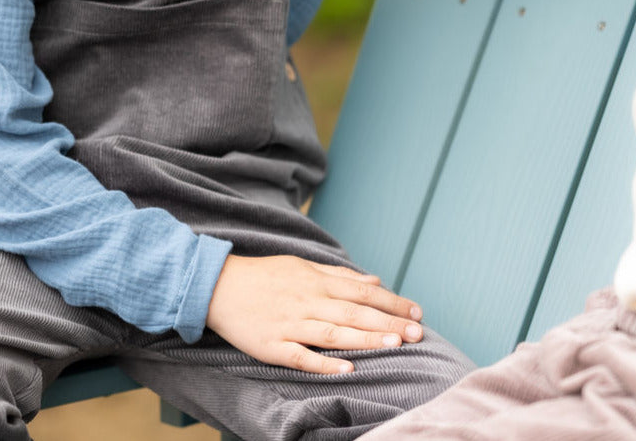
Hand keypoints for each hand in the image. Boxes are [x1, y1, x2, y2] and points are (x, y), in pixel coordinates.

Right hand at [206, 253, 423, 374]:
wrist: (218, 285)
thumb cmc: (265, 275)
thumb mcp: (303, 266)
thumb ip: (339, 275)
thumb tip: (374, 278)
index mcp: (316, 280)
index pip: (363, 290)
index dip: (392, 301)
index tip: (417, 311)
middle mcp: (307, 300)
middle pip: (355, 311)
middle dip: (388, 322)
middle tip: (417, 333)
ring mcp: (290, 323)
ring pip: (334, 332)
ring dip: (365, 338)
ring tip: (393, 345)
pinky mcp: (273, 345)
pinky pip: (302, 356)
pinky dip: (325, 363)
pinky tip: (347, 370)